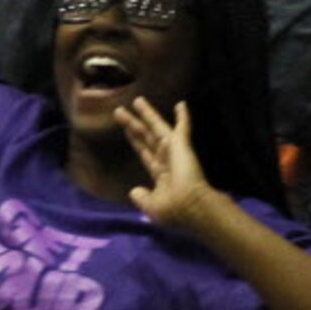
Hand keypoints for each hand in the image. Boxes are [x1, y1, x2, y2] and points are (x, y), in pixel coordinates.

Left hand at [119, 97, 220, 233]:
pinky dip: (183, 117)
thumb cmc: (172, 209)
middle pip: (146, 137)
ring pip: (157, 128)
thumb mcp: (151, 207)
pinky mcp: (182, 145)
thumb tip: (135, 191)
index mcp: (160, 175)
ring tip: (137, 100)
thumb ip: (141, 197)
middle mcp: (167, 160)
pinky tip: (181, 104)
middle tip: (119, 111)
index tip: (126, 130)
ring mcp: (174, 151)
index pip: (145, 153)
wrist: (190, 206)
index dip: (135, 141)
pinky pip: (182, 128)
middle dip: (134, 124)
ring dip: (148, 114)